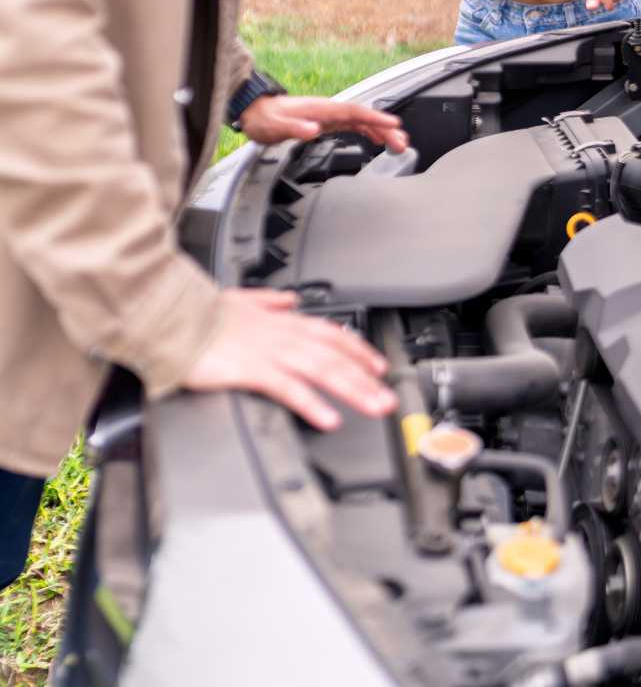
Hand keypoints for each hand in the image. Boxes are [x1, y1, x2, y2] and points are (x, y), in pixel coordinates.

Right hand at [181, 288, 396, 428]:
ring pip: (323, 370)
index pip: (332, 334)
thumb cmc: (204, 313)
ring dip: (353, 390)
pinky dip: (313, 403)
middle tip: (389, 398)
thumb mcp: (244, 299)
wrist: (174, 316)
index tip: (378, 366)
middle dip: (366, 378)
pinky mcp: (252, 369)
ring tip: (374, 408)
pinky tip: (329, 419)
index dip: (359, 350)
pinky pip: (290, 389)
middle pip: (336, 356)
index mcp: (284, 321)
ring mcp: (271, 351)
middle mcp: (284, 334)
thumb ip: (270, 301)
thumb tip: (289, 300)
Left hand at [239, 95, 407, 151]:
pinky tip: (377, 141)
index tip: (393, 126)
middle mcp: (328, 111)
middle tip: (403, 143)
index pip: (354, 112)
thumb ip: (295, 127)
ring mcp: (328, 116)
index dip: (375, 119)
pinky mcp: (326, 123)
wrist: (254, 112)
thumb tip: (314, 129)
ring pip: (361, 123)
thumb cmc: (264, 118)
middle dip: (385, 129)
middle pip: (363, 118)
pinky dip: (368, 132)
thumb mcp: (276, 125)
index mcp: (321, 109)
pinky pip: (353, 126)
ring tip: (398, 145)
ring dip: (380, 132)